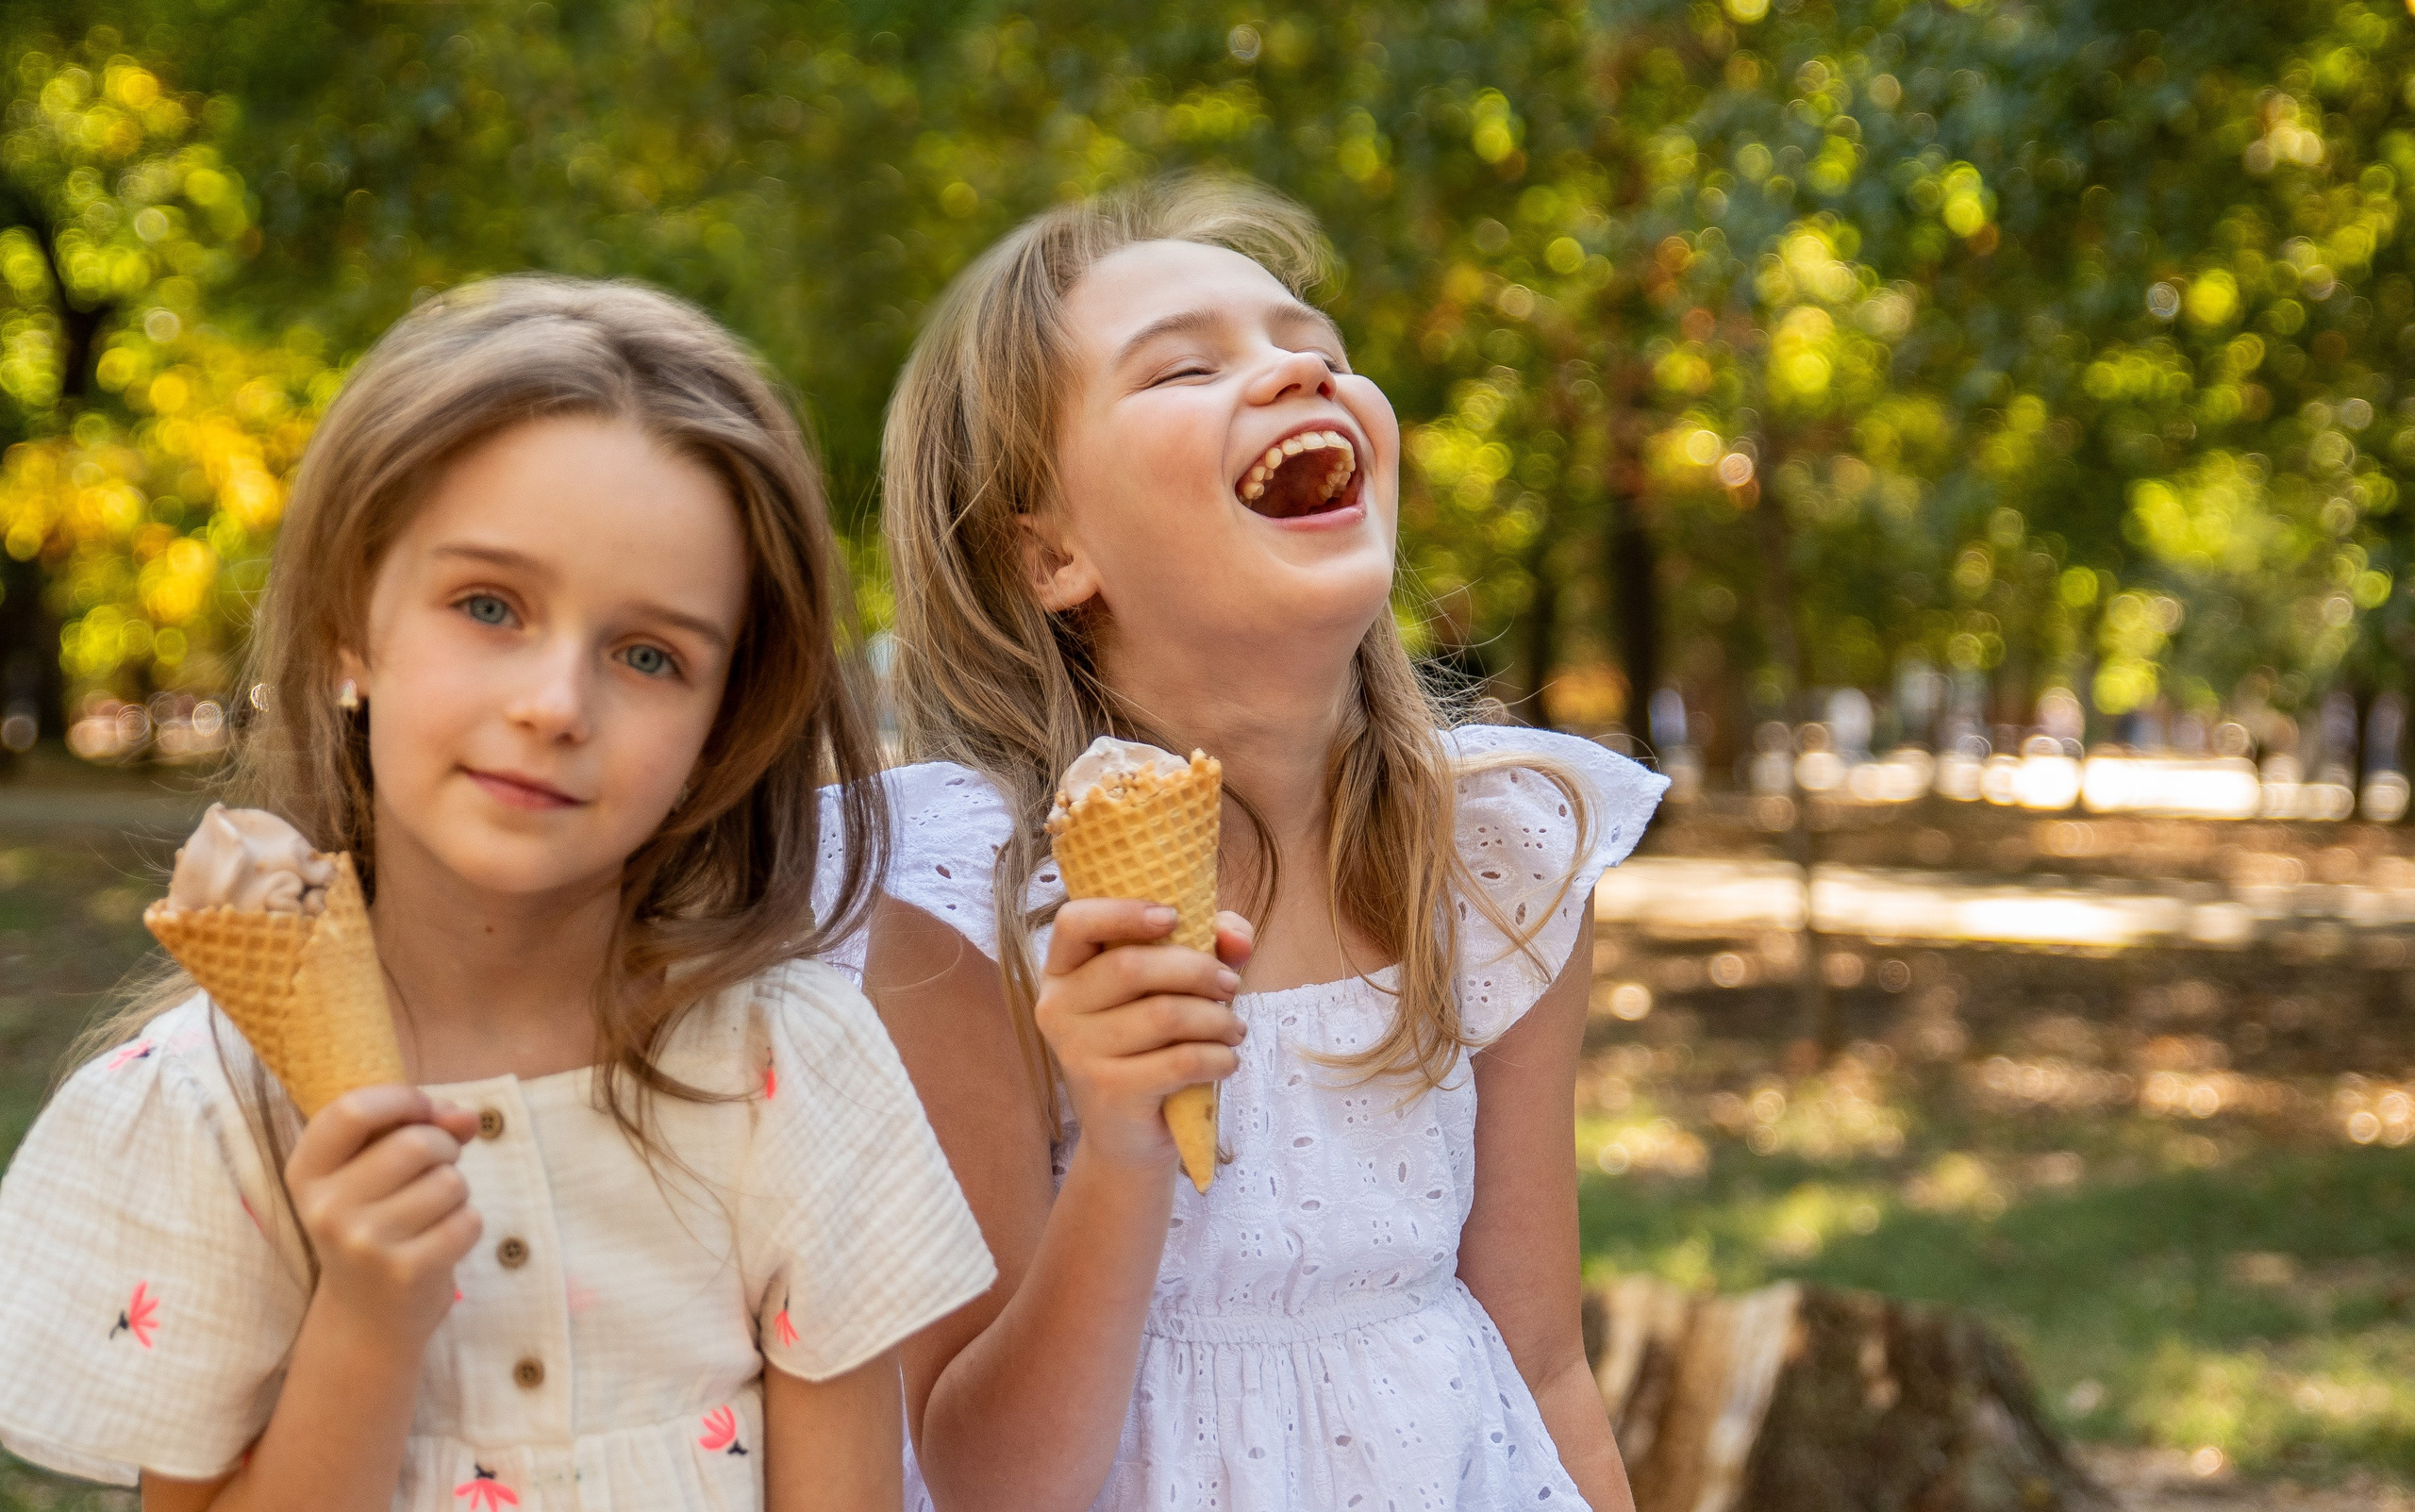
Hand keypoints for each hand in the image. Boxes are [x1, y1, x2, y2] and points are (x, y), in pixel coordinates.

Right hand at [286, 1086, 482, 1344]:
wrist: (366, 1318)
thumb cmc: (376, 1224)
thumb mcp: (376, 1171)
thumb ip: (421, 1127)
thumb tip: (465, 1117)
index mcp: (307, 1172)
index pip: (351, 1110)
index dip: (402, 1099)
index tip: (424, 1109)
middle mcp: (325, 1208)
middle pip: (416, 1143)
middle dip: (444, 1147)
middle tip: (437, 1168)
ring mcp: (363, 1243)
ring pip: (449, 1181)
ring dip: (456, 1189)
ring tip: (433, 1211)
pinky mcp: (404, 1272)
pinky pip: (467, 1220)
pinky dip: (467, 1224)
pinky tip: (440, 1242)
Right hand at [1035, 901, 1254, 1171]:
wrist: (1131, 1136)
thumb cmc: (1152, 1046)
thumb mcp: (1174, 987)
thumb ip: (1208, 945)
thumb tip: (1238, 938)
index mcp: (1063, 972)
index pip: (1073, 922)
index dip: (1123, 912)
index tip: (1173, 917)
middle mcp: (1057, 1008)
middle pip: (1131, 966)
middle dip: (1197, 970)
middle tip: (1230, 986)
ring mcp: (1077, 1052)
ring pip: (1163, 1014)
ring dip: (1216, 1019)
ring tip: (1234, 1029)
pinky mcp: (1108, 1091)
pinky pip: (1180, 1061)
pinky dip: (1218, 1057)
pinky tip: (1226, 1061)